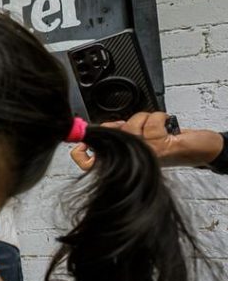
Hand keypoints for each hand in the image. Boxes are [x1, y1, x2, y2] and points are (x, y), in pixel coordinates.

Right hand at [70, 112, 223, 170]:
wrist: (198, 151)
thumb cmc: (170, 147)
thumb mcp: (137, 141)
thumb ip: (118, 135)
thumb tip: (99, 127)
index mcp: (121, 162)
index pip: (89, 163)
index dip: (80, 152)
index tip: (81, 141)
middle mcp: (130, 162)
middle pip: (111, 136)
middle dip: (121, 124)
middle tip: (134, 127)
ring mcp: (143, 154)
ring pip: (131, 126)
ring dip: (145, 119)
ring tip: (157, 127)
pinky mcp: (158, 145)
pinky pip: (150, 122)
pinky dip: (159, 117)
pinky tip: (167, 126)